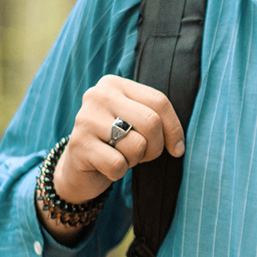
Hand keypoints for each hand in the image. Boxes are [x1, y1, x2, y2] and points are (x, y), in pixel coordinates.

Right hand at [52, 75, 185, 206]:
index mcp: (114, 84)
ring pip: (136, 145)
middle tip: (143, 155)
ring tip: (120, 156)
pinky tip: (106, 167)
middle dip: (155, 147)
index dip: (174, 129)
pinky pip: (118, 164)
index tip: (177, 149)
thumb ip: (156, 119)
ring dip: (134, 159)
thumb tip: (179, 146)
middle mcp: (98, 95)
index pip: (159, 101)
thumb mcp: (134, 123)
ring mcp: (85, 119)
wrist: (77, 168)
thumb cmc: (115, 144)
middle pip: (151, 122)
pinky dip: (118, 172)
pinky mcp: (79, 145)